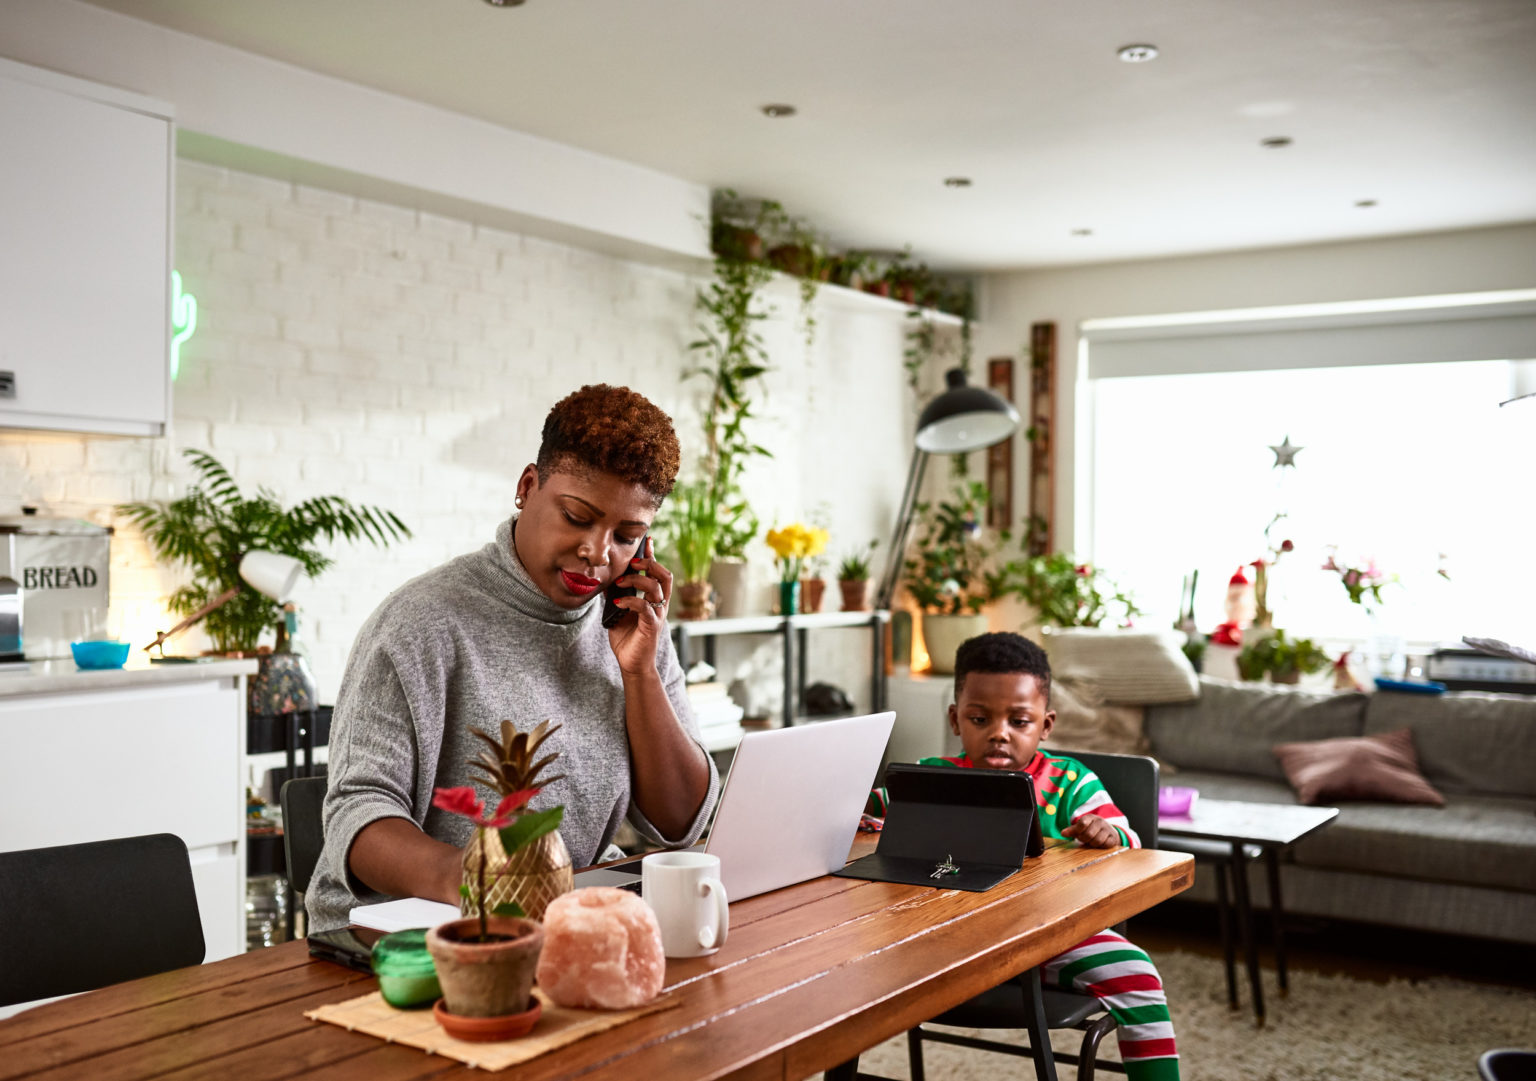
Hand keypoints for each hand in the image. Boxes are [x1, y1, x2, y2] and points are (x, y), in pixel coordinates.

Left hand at [608, 537, 673, 673]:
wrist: (632, 663)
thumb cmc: (627, 638)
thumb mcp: (617, 611)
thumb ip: (615, 595)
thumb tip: (604, 579)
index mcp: (653, 599)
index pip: (656, 572)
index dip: (652, 555)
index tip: (647, 540)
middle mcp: (659, 604)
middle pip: (664, 575)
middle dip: (649, 564)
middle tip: (632, 562)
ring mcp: (657, 615)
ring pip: (656, 588)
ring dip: (637, 580)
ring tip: (620, 583)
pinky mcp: (652, 626)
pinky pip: (645, 607)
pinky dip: (630, 601)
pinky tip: (618, 602)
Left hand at [1061, 813, 1121, 848]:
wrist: (1108, 831)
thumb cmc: (1091, 829)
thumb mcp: (1081, 827)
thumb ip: (1072, 830)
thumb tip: (1063, 833)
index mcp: (1090, 817)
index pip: (1082, 823)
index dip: (1077, 831)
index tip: (1076, 835)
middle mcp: (1100, 822)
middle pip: (1089, 834)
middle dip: (1084, 839)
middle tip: (1083, 839)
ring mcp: (1108, 829)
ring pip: (1097, 840)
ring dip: (1092, 844)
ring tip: (1091, 841)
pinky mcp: (1113, 838)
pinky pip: (1105, 845)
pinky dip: (1100, 846)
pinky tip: (1098, 844)